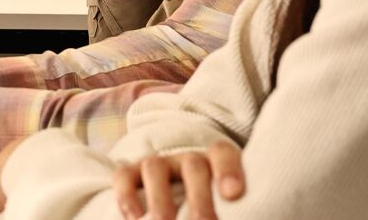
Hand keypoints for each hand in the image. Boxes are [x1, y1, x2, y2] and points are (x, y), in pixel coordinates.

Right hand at [111, 143, 244, 219]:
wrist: (179, 194)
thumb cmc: (215, 207)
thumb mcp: (225, 205)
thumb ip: (233, 209)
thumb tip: (243, 215)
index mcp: (216, 163)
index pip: (223, 153)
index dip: (228, 170)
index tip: (233, 195)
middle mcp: (187, 159)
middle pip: (192, 166)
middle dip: (198, 198)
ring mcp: (158, 164)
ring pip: (155, 168)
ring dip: (160, 200)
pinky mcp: (131, 173)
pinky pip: (124, 176)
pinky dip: (127, 197)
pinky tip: (135, 219)